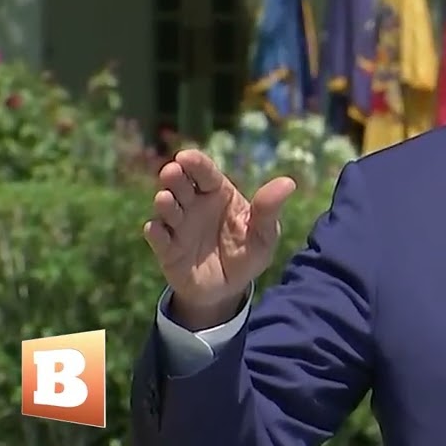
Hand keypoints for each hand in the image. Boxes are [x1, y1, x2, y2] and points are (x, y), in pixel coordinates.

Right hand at [144, 149, 295, 328]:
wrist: (229, 288)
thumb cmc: (247, 253)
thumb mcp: (264, 234)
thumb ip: (269, 210)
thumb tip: (289, 182)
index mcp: (218, 193)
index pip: (205, 173)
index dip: (195, 163)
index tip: (186, 156)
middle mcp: (194, 204)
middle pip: (180, 185)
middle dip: (174, 177)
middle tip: (171, 171)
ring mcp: (179, 226)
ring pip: (166, 208)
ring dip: (164, 203)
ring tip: (165, 199)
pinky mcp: (167, 249)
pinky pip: (158, 238)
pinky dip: (156, 232)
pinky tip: (157, 229)